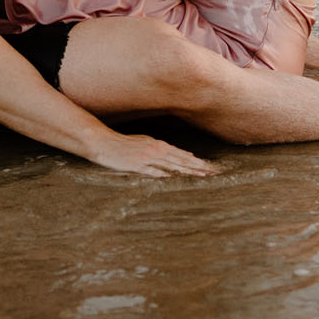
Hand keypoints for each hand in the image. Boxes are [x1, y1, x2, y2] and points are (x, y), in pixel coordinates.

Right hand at [87, 132, 217, 176]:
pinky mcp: (135, 164)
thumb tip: (171, 169)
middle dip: (199, 166)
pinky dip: (162, 172)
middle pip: (181, 160)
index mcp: (158, 145)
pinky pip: (151, 169)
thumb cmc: (122, 145)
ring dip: (188, 170)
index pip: (182, 156)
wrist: (103, 142)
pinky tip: (173, 176)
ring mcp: (146, 157)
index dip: (197, 162)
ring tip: (203, 175)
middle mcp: (156, 150)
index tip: (211, 168)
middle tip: (215, 172)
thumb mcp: (143, 145)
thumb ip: (157, 155)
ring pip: (171, 164)